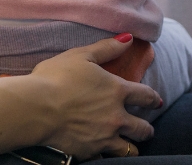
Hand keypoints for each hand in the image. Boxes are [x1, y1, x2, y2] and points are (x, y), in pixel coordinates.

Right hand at [25, 36, 161, 159]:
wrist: (36, 108)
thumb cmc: (55, 77)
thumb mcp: (80, 56)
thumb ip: (106, 48)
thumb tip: (128, 38)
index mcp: (117, 90)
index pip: (146, 96)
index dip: (152, 98)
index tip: (155, 101)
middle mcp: (117, 117)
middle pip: (144, 128)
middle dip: (146, 128)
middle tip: (145, 128)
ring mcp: (105, 137)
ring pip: (130, 149)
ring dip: (132, 145)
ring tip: (129, 144)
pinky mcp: (91, 152)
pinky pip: (106, 158)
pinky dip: (107, 155)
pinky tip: (102, 151)